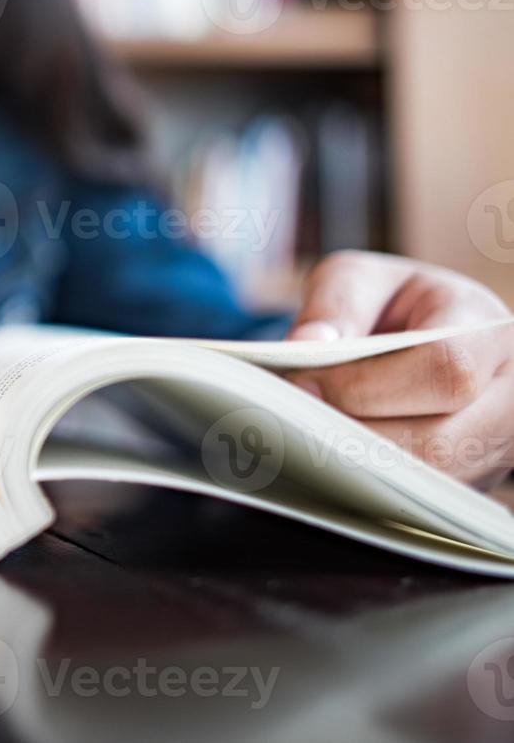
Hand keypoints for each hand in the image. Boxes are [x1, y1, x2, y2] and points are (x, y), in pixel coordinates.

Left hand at [285, 251, 513, 487]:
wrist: (437, 336)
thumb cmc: (401, 306)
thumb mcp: (366, 280)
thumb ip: (337, 302)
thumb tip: (308, 345)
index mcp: (490, 335)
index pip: (445, 370)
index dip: (366, 384)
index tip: (303, 382)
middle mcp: (507, 399)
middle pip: (437, 441)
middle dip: (352, 435)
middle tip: (289, 421)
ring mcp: (493, 450)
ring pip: (425, 481)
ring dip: (353, 466)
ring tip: (300, 439)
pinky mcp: (466, 483)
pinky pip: (416, 501)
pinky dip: (363, 483)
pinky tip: (323, 458)